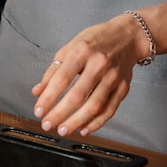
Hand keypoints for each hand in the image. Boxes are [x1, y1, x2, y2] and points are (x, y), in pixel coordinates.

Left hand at [31, 14, 143, 137]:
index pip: (62, 79)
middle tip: (48, 124)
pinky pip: (109, 110)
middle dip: (60, 114)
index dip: (49, 97)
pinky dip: (96, 122)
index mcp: (82, 51)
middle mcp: (99, 64)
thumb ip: (54, 69)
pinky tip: (84, 128)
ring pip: (94, 106)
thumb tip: (38, 91)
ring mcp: (113, 77)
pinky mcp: (123, 88)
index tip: (39, 110)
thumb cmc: (97, 40)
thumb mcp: (71, 46)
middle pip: (78, 95)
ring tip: (63, 130)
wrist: (127, 37)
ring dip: (76, 122)